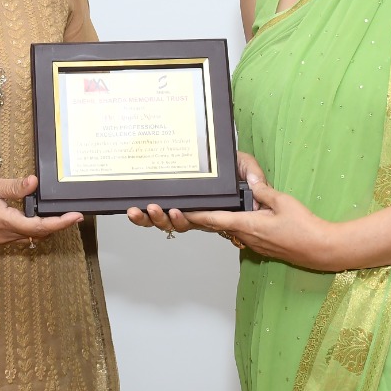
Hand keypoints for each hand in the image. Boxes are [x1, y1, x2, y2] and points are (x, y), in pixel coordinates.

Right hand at [0, 173, 81, 247]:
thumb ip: (14, 187)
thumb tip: (34, 183)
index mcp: (3, 221)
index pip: (38, 227)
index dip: (60, 223)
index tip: (76, 217)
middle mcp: (3, 234)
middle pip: (38, 234)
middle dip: (57, 226)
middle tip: (73, 213)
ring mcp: (0, 238)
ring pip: (30, 237)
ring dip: (46, 228)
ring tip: (61, 215)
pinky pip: (21, 236)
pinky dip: (34, 228)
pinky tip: (40, 216)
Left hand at [124, 151, 267, 235]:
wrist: (233, 168)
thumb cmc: (240, 170)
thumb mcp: (248, 165)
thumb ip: (254, 174)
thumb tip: (255, 183)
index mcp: (220, 210)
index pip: (206, 218)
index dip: (191, 218)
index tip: (180, 211)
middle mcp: (203, 215)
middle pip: (183, 225)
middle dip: (167, 219)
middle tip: (156, 208)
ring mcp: (190, 213)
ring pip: (171, 224)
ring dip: (155, 220)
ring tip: (144, 209)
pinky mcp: (180, 207)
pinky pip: (164, 217)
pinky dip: (149, 217)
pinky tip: (136, 210)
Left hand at [184, 179, 343, 271]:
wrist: (319, 249)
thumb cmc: (304, 226)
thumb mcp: (283, 201)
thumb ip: (264, 192)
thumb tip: (252, 183)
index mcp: (249, 224)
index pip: (216, 219)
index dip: (197, 215)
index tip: (181, 211)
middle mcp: (247, 236)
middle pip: (218, 226)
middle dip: (200, 219)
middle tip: (184, 210)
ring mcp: (254, 244)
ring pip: (229, 231)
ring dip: (215, 223)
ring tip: (203, 211)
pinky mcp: (262, 246)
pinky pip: (241, 234)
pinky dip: (231, 226)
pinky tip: (233, 217)